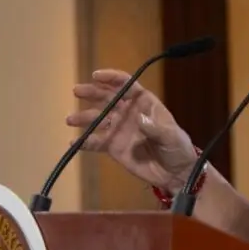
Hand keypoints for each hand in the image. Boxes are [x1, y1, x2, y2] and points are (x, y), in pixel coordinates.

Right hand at [67, 72, 201, 191]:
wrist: (175, 173)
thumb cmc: (177, 148)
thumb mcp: (171, 136)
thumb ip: (155, 127)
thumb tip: (138, 118)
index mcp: (144, 103)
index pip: (126, 85)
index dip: (112, 78)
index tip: (96, 76)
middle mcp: (129, 112)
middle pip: (108, 98)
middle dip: (92, 92)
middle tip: (77, 91)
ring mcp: (120, 129)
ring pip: (98, 119)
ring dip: (84, 117)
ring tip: (71, 119)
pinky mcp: (114, 147)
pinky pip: (96, 142)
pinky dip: (84, 142)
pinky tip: (74, 143)